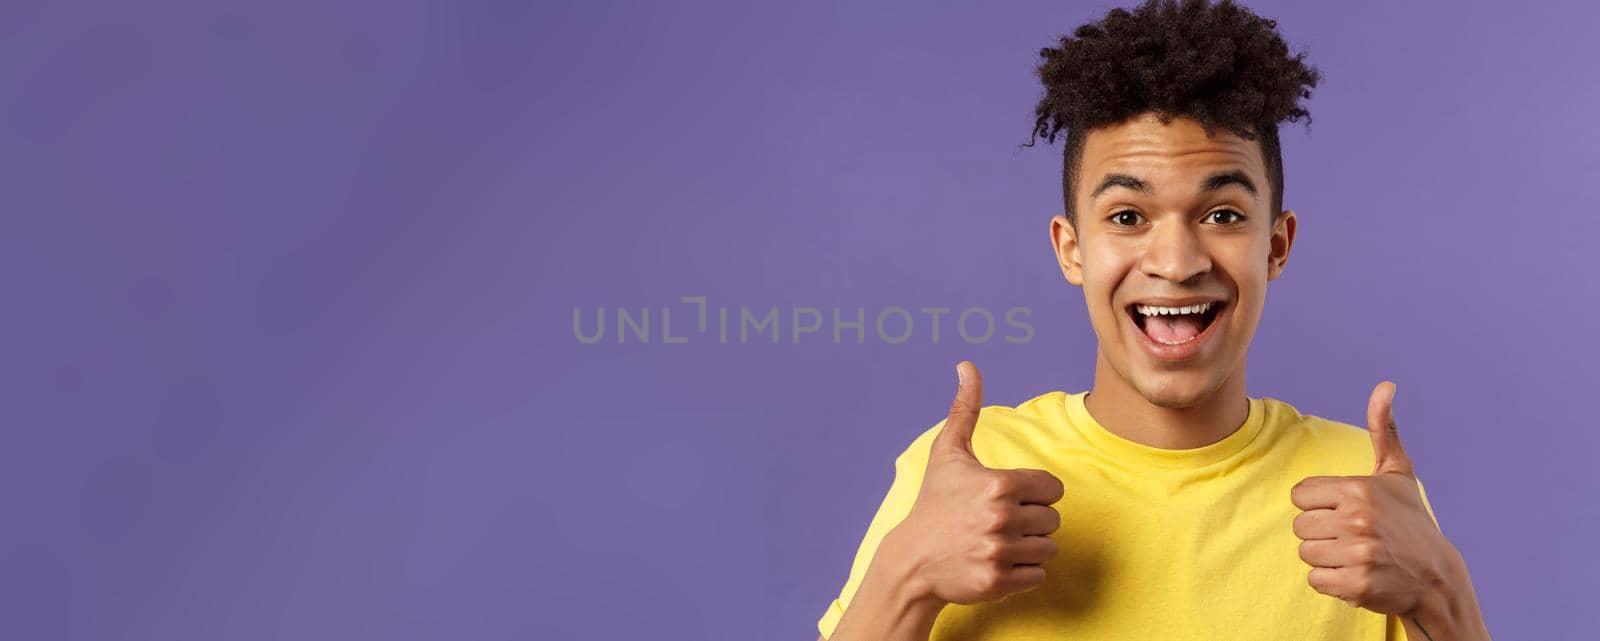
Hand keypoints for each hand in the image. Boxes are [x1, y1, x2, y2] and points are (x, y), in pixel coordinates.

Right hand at [888, 361, 1065, 605]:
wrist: (911, 560)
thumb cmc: (934, 502)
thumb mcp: (947, 453)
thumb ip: (964, 408)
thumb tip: (967, 365)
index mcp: (999, 484)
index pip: (1053, 489)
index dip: (1035, 494)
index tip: (1010, 499)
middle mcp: (1001, 517)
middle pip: (1053, 520)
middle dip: (1032, 522)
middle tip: (1001, 523)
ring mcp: (999, 552)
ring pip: (1049, 549)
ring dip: (1029, 548)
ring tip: (999, 543)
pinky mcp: (998, 582)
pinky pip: (1038, 576)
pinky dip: (1023, 574)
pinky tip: (997, 562)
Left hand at [1290, 381, 1456, 613]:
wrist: (1436, 577)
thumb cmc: (1410, 521)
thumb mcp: (1398, 474)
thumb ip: (1384, 430)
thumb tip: (1385, 385)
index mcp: (1358, 489)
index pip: (1300, 495)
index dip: (1318, 505)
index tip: (1344, 511)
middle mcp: (1358, 519)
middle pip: (1300, 526)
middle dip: (1321, 533)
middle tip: (1352, 536)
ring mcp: (1359, 553)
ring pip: (1306, 553)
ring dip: (1326, 557)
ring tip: (1355, 554)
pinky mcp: (1358, 584)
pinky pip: (1315, 579)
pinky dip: (1331, 581)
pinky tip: (1356, 574)